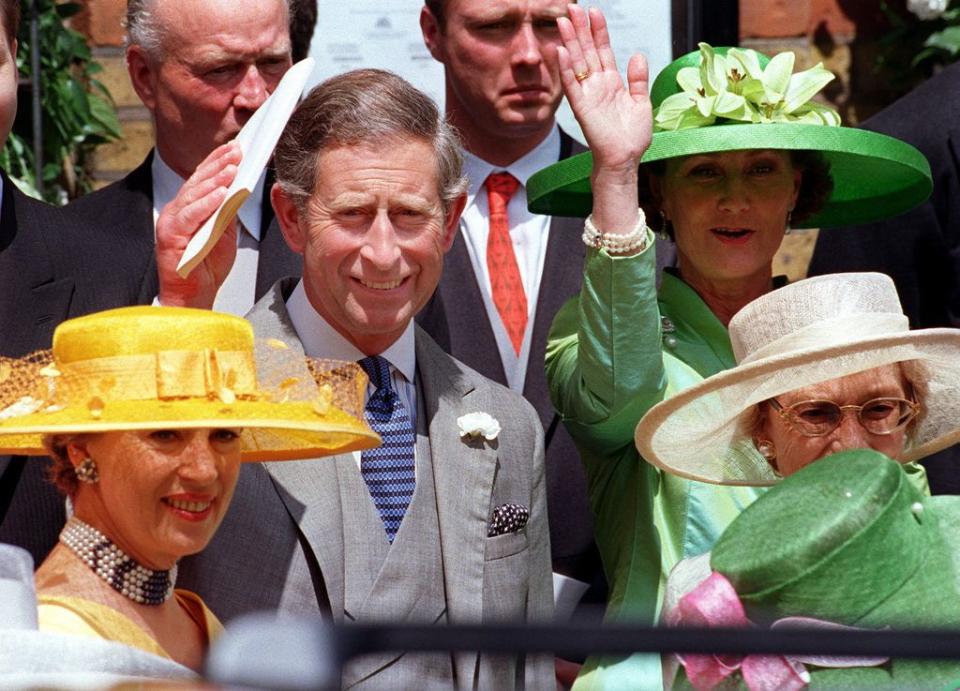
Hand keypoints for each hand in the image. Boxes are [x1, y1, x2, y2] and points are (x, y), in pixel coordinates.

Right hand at [156, 142, 241, 308]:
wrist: (194, 297)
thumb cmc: (206, 267)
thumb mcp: (223, 232)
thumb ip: (228, 211)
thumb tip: (241, 189)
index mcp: (188, 208)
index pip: (202, 179)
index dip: (218, 162)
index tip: (236, 148)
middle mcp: (176, 212)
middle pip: (197, 182)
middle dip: (219, 164)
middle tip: (237, 151)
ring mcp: (171, 223)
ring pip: (193, 195)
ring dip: (214, 180)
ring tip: (232, 168)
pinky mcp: (170, 238)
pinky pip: (190, 217)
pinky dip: (206, 204)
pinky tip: (221, 194)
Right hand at [557, 6, 651, 172]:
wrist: (625, 159)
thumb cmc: (632, 138)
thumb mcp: (641, 103)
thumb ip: (638, 79)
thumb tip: (638, 55)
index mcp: (612, 82)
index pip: (603, 50)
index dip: (598, 31)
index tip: (594, 12)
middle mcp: (597, 85)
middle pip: (587, 51)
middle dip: (580, 29)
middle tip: (572, 8)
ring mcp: (588, 95)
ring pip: (577, 63)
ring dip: (570, 42)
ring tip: (564, 21)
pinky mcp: (582, 108)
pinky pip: (572, 85)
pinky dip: (566, 68)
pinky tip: (562, 51)